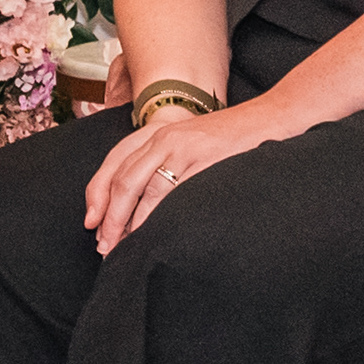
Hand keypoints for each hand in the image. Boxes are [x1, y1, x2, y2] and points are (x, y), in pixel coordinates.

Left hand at [82, 95, 292, 252]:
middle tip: (105, 246)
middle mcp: (163, 139)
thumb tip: (141, 205)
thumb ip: (164, 164)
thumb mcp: (188, 144)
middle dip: (109, 217)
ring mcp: (183, 148)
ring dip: (129, 222)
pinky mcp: (204, 159)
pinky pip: (173, 191)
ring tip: (123, 247)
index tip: (91, 224)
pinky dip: (157, 215)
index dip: (97, 196)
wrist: (271, 116)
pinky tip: (152, 234)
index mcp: (155, 134)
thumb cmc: (230, 138)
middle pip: (122, 181)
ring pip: (142, 188)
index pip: (113, 165)